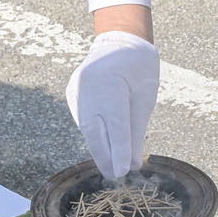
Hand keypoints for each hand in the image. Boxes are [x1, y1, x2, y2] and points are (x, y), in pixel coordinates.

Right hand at [66, 31, 160, 181]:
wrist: (120, 39)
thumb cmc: (139, 68)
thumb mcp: (145, 98)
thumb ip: (136, 131)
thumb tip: (133, 163)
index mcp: (112, 87)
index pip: (115, 127)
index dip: (119, 152)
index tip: (123, 173)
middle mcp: (89, 89)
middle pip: (95, 132)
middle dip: (105, 157)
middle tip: (116, 177)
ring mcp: (77, 90)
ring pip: (87, 128)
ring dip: (98, 147)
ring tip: (110, 166)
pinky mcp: (72, 92)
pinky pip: (83, 118)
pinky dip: (93, 133)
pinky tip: (102, 144)